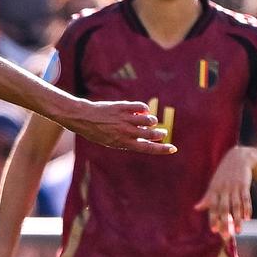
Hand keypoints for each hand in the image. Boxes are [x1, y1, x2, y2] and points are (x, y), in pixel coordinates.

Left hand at [60, 99, 174, 154]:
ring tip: (151, 121)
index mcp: (124, 143)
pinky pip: (141, 107)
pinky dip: (145, 109)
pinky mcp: (122, 107)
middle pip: (151, 134)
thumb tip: (147, 135)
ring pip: (148, 120)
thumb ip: (129, 140)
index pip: (147, 148)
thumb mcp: (113, 142)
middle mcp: (126, 132)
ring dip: (152, 121)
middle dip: (160, 134)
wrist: (84, 119)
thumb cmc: (98, 132)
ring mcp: (124, 119)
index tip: (173, 148)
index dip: (162, 149)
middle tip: (163, 133)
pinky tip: (144, 110)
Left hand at [194, 146, 253, 237]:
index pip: (213, 207)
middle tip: (226, 235)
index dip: (213, 218)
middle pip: (224, 208)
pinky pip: (246, 199)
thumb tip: (196, 208)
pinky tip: (248, 218)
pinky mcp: (244, 185)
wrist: (238, 158)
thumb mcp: (214, 184)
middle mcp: (224, 189)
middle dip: (225, 222)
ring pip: (236, 206)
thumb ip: (207, 197)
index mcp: (214, 190)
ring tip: (239, 231)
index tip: (214, 230)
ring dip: (238, 219)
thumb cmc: (223, 174)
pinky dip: (247, 209)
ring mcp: (235, 187)